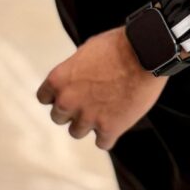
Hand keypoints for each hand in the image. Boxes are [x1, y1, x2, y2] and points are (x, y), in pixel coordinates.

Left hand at [36, 28, 167, 149]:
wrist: (145, 55)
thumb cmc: (119, 46)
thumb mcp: (86, 51)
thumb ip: (75, 71)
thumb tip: (76, 79)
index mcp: (58, 80)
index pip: (44, 98)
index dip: (58, 96)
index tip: (70, 94)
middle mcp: (68, 101)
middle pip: (58, 118)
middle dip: (72, 110)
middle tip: (89, 102)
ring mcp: (88, 117)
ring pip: (77, 132)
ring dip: (88, 124)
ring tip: (104, 112)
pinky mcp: (110, 129)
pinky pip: (102, 143)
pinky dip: (109, 135)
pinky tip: (117, 124)